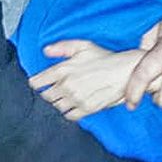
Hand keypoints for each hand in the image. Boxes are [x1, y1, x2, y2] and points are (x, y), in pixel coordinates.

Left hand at [28, 41, 144, 120]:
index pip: (38, 82)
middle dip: (47, 93)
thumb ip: (62, 47)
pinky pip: (69, 116)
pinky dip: (69, 112)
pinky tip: (73, 105)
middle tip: (53, 90)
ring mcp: (76, 99)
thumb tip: (46, 51)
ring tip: (65, 97)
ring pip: (56, 107)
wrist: (125, 71)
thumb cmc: (105, 58)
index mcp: (63, 69)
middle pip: (46, 97)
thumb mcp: (83, 45)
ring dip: (58, 103)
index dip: (36, 83)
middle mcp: (67, 86)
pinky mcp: (87, 109)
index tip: (37, 84)